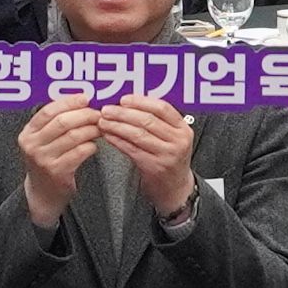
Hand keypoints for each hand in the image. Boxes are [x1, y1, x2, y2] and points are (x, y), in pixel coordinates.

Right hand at [18, 92, 106, 222]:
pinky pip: (80, 152)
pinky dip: (91, 146)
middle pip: (62, 122)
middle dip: (84, 115)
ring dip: (91, 130)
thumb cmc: (46, 161)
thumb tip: (81, 101)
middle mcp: (32, 145)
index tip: (85, 98)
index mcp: (28, 133)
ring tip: (99, 128)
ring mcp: (44, 160)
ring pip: (74, 136)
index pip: (49, 110)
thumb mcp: (41, 140)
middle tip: (98, 114)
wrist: (42, 193)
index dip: (69, 102)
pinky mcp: (58, 172)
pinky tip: (93, 145)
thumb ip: (54, 122)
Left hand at [107, 95, 200, 216]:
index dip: (140, 101)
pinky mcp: (154, 167)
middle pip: (147, 120)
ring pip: (138, 134)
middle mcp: (178, 141)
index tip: (123, 99)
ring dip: (117, 126)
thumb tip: (128, 103)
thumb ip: (157, 121)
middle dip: (123, 113)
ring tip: (103, 122)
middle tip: (107, 110)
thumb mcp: (172, 137)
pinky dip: (117, 141)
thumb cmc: (170, 158)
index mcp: (183, 128)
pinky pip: (131, 150)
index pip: (162, 108)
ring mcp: (167, 155)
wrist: (176, 187)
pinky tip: (108, 136)